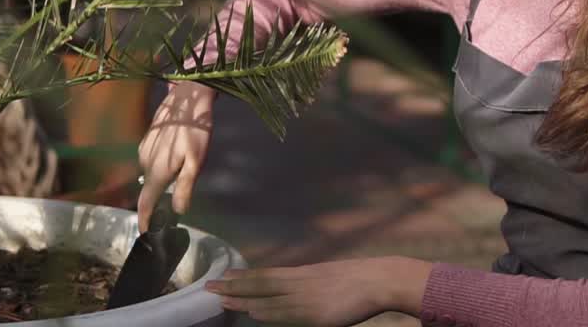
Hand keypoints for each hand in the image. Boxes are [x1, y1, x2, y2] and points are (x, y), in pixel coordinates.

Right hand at [136, 80, 214, 230]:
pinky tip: (172, 159)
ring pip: (149, 173)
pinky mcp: (146, 138)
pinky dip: (158, 166)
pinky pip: (150, 160)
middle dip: (155, 200)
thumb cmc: (195, 129)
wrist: (187, 96)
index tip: (146, 234)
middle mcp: (145, 162)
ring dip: (158, 180)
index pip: (145, 202)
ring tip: (175, 179)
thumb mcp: (196, 161)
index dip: (144, 220)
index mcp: (156, 171)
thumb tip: (178, 210)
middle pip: (147, 189)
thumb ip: (185, 186)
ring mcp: (143, 148)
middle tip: (169, 207)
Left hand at [205, 257, 432, 325]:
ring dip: (243, 298)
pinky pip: (286, 311)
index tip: (224, 276)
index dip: (244, 277)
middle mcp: (300, 282)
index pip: (267, 274)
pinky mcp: (316, 312)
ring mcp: (306, 297)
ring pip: (268, 297)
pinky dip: (267, 311)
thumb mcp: (329, 279)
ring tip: (221, 298)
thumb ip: (310, 286)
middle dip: (234, 285)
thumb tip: (297, 291)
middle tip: (208, 285)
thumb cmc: (360, 281)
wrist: (379, 279)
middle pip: (261, 283)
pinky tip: (252, 310)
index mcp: (304, 274)